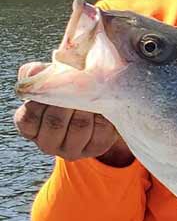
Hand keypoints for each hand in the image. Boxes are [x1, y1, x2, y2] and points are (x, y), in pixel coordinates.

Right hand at [14, 62, 133, 166]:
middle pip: (55, 122)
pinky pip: (101, 130)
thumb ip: (38, 73)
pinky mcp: (96, 148)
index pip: (29, 117)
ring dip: (87, 107)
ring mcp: (71, 150)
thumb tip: (38, 71)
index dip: (42, 100)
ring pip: (79, 126)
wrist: (98, 111)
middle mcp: (47, 143)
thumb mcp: (50, 82)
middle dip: (67, 101)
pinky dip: (103, 114)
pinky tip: (103, 106)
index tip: (55, 86)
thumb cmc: (66, 94)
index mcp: (30, 128)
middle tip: (78, 87)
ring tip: (92, 93)